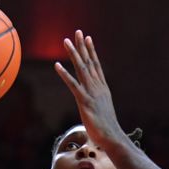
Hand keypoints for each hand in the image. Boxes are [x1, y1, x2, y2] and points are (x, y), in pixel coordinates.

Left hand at [55, 31, 123, 147]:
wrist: (112, 137)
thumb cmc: (107, 128)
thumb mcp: (102, 111)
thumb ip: (98, 102)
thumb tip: (95, 103)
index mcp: (103, 89)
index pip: (96, 66)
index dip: (91, 51)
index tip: (87, 38)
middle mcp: (98, 87)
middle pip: (89, 62)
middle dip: (82, 47)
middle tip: (77, 31)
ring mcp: (92, 93)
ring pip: (81, 69)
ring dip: (73, 54)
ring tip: (65, 41)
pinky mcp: (84, 101)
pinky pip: (73, 85)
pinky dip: (64, 74)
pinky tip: (56, 65)